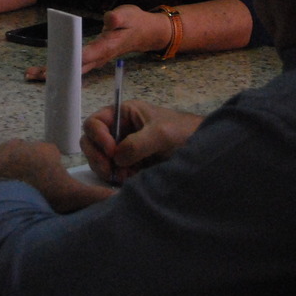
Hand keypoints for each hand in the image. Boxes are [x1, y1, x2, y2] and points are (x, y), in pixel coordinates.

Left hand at [0, 139, 111, 212]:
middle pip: (30, 158)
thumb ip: (98, 196)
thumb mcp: (73, 196)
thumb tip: (121, 198)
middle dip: (32, 172)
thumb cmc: (41, 193)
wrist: (4, 198)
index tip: (51, 188)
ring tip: (15, 195)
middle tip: (33, 194)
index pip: (51, 156)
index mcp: (44, 150)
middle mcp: (21, 144)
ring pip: (8, 161)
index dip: (52, 173)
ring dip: (11, 174)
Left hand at [24, 4, 170, 80]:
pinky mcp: (92, 58)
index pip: (87, 55)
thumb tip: (110, 18)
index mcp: (107, 47)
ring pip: (73, 70)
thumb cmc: (135, 22)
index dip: (71, 60)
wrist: (145, 33)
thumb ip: (118, 18)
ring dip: (54, 73)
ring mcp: (96, 60)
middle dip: (57, 72)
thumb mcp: (128, 15)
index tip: (57, 65)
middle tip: (37, 75)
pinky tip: (45, 70)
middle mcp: (100, 57)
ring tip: (32, 75)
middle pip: (76, 68)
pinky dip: (60, 69)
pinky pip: (74, 67)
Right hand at [79, 99, 201, 183]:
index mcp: (123, 114)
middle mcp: (119, 130)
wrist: (204, 149)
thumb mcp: (161, 133)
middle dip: (97, 157)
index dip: (98, 137)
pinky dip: (117, 178)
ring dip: (107, 170)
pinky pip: (113, 172)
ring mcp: (123, 149)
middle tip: (110, 171)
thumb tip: (116, 159)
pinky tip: (129, 180)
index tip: (111, 152)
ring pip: (100, 160)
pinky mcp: (129, 165)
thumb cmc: (183, 132)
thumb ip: (137, 143)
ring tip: (124, 177)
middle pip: (91, 142)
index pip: (95, 122)